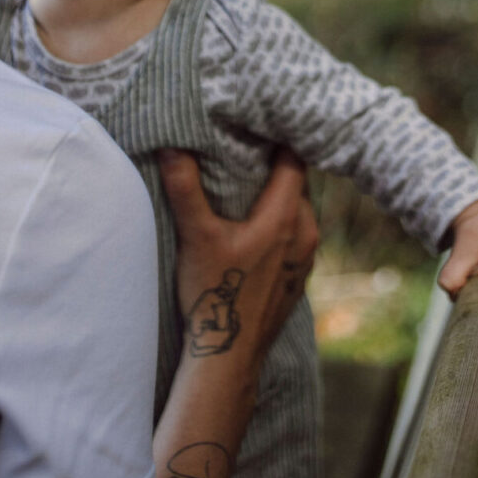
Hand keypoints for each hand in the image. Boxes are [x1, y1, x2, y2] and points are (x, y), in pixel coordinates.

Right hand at [159, 147, 317, 379]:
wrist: (229, 357)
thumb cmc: (214, 294)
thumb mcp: (197, 236)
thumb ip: (185, 188)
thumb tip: (171, 145)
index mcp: (287, 216)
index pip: (295, 160)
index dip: (281, 137)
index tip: (263, 120)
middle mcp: (307, 233)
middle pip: (297, 183)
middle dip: (276, 165)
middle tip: (250, 146)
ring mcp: (306, 258)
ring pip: (298, 210)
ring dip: (279, 195)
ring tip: (251, 182)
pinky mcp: (298, 277)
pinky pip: (297, 234)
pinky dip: (281, 222)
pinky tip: (257, 225)